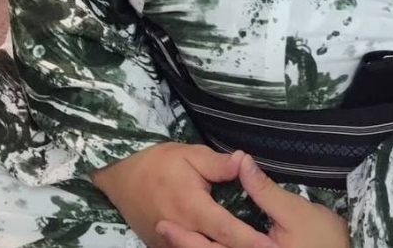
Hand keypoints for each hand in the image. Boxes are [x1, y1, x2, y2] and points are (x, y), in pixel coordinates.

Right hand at [91, 144, 275, 247]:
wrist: (120, 181)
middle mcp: (183, 233)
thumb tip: (246, 161)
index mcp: (193, 209)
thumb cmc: (158, 163)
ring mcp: (171, 246)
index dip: (251, 240)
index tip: (272, 245)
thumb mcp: (189, 154)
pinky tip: (225, 243)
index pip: (229, 230)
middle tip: (269, 247)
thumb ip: (218, 163)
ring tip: (250, 244)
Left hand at [157, 154, 349, 247]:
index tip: (166, 219)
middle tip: (159, 226)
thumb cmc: (323, 238)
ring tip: (169, 233)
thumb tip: (242, 160)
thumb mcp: (294, 211)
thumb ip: (264, 189)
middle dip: (184, 243)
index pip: (217, 242)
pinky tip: (199, 240)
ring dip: (194, 247)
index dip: (188, 234)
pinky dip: (211, 247)